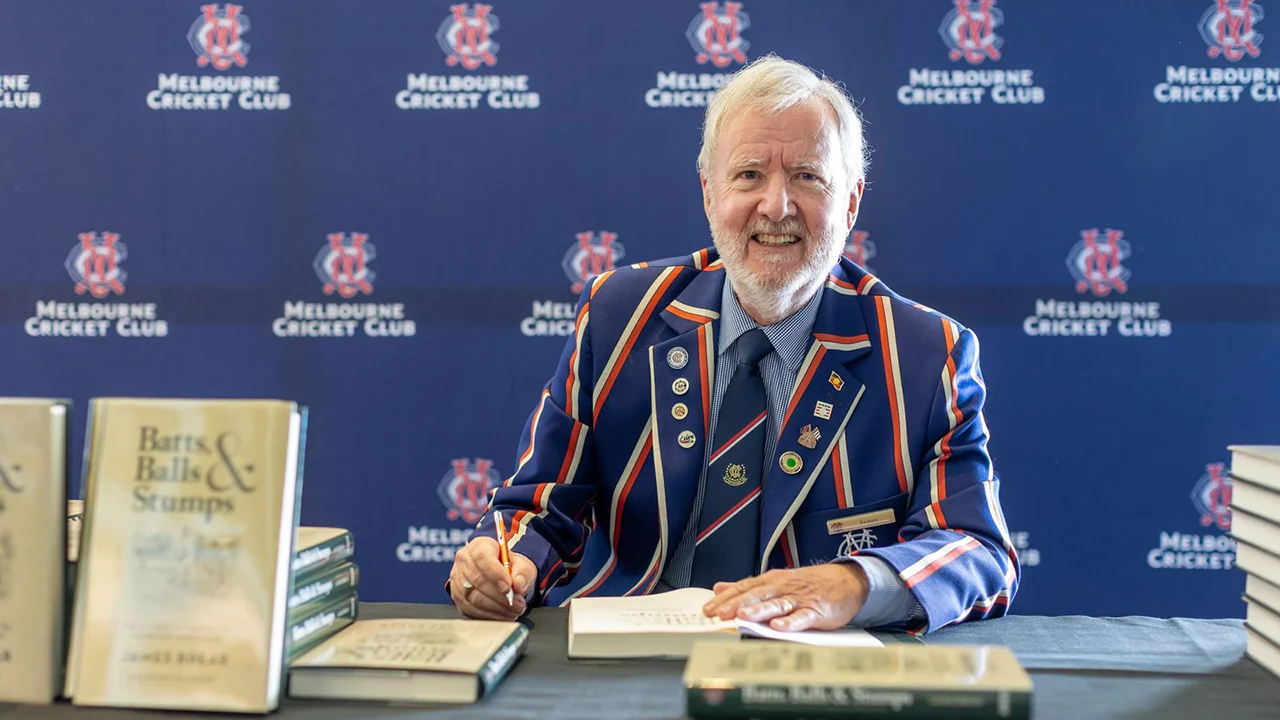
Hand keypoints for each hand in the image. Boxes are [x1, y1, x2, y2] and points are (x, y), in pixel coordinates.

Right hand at [449, 536, 535, 620]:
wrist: (498, 573)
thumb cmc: (508, 566)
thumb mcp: (522, 564)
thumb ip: (523, 573)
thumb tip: (518, 585)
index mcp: (479, 546)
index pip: (483, 558)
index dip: (495, 574)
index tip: (509, 587)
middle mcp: (464, 561)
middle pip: (477, 580)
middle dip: (500, 596)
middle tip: (518, 604)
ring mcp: (457, 580)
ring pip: (473, 598)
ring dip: (496, 608)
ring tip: (513, 611)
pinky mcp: (457, 598)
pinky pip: (471, 610)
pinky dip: (489, 616)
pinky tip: (503, 615)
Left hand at [701, 564, 869, 630]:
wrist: (846, 581)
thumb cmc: (810, 584)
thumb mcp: (777, 581)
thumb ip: (749, 587)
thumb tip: (720, 588)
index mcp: (771, 581)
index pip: (743, 588)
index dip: (725, 599)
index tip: (708, 609)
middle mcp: (782, 587)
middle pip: (756, 595)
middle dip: (736, 604)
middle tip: (719, 614)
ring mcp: (799, 599)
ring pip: (775, 604)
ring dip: (759, 610)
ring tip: (743, 616)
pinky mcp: (815, 610)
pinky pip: (801, 617)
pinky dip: (790, 621)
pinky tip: (778, 626)